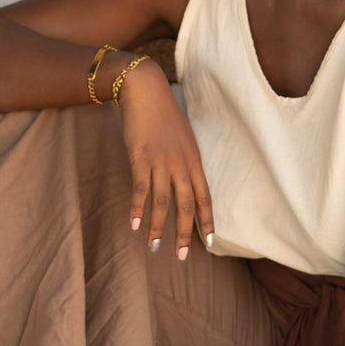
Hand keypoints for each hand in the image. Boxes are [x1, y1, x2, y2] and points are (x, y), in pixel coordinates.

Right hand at [116, 57, 213, 257]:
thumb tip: (181, 180)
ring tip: (154, 247)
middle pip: (186, 206)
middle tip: (180, 257)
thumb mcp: (181, 138)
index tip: (211, 243)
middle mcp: (181, 163)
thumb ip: (183, 160)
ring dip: (158, 227)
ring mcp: (161, 161)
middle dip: (184, 234)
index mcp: (193, 160)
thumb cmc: (161, 113)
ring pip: (163, 202)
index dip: (208, 221)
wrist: (143, 88)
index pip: (205, 197)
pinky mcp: (141, 157)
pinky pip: (140, 188)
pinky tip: (133, 224)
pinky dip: (137, 208)